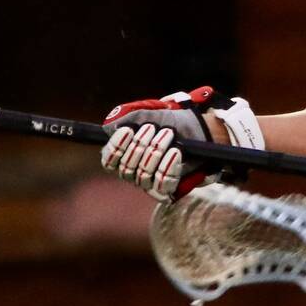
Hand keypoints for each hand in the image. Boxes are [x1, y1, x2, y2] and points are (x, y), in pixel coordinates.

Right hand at [100, 88, 215, 200]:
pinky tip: (176, 151)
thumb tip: (108, 128)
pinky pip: (162, 182)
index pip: (109, 161)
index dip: (116, 146)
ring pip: (144, 174)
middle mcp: (133, 173)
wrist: (197, 131)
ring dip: (156, 150)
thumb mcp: (148, 116)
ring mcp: (149, 183)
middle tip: (153, 127)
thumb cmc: (169, 123)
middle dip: (140, 144)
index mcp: (123, 158)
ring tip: (168, 133)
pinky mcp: (166, 189)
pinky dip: (169, 164)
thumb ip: (127, 120)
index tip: (128, 130)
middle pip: (127, 167)